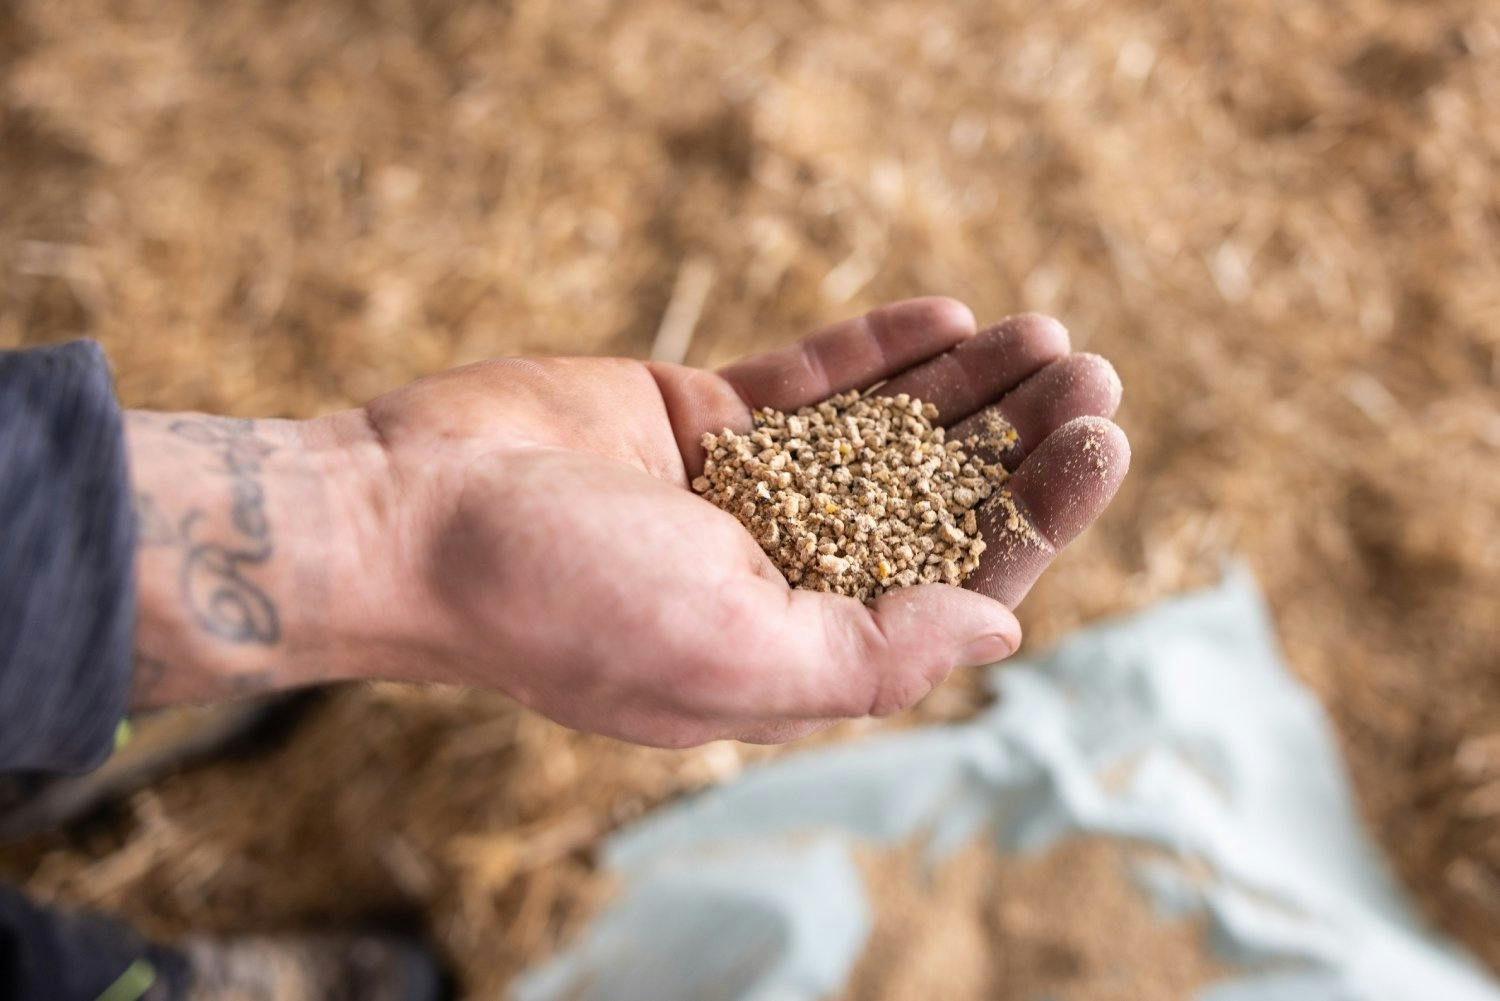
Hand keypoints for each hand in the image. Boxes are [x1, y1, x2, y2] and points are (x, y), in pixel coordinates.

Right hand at [128, 299, 1127, 745]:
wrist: (408, 512)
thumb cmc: (558, 603)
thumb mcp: (731, 654)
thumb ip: (873, 651)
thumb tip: (1003, 628)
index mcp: (798, 646)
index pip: (952, 584)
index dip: (1036, 518)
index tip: (1097, 443)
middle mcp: (782, 570)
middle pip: (934, 502)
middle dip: (1017, 442)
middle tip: (1089, 375)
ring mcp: (744, 492)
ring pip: (884, 435)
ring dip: (967, 389)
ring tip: (1046, 334)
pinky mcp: (699, 417)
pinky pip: (809, 381)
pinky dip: (878, 350)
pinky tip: (951, 320)